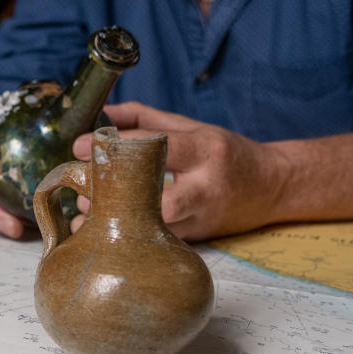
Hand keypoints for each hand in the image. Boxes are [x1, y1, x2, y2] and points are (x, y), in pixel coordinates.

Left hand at [71, 101, 287, 240]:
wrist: (273, 187)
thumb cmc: (228, 153)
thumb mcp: (193, 126)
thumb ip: (145, 118)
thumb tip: (103, 112)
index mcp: (205, 149)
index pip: (157, 146)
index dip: (116, 147)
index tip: (79, 147)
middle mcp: (206, 186)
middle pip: (155, 195)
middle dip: (113, 193)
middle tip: (81, 187)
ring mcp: (203, 217)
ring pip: (154, 226)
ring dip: (116, 221)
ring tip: (85, 213)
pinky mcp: (198, 240)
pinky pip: (157, 241)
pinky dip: (129, 237)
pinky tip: (104, 233)